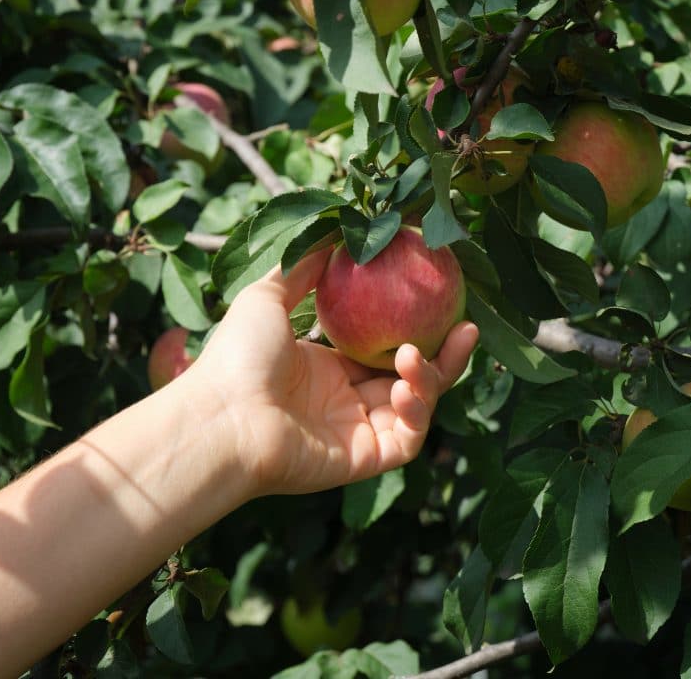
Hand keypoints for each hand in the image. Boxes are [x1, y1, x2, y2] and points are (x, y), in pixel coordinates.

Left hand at [187, 248, 478, 495]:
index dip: (415, 328)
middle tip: (467, 326)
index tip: (441, 300)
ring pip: (416, 407)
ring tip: (412, 355)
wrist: (223, 418)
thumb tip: (335, 231)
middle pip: (411, 378)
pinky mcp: (364, 459)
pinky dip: (415, 412)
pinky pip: (406, 438)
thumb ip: (301, 266)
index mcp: (327, 368)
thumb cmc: (238, 357)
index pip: (384, 348)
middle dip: (444, 355)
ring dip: (428, 379)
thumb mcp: (266, 296)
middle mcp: (346, 400)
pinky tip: (403, 388)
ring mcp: (357, 432)